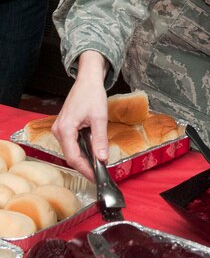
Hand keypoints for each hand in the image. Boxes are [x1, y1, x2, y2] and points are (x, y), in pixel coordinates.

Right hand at [51, 51, 109, 181]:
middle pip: (70, 155)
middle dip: (84, 166)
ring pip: (71, 150)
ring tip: (97, 166)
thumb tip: (102, 158)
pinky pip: (71, 143)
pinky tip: (92, 154)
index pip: (73, 157)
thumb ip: (100, 139)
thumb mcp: (100, 118)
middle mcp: (58, 131)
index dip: (85, 169)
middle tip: (99, 174)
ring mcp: (60, 129)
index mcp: (65, 129)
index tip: (96, 177)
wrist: (87, 81)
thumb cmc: (92, 95)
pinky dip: (81, 150)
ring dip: (83, 158)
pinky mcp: (64, 127)